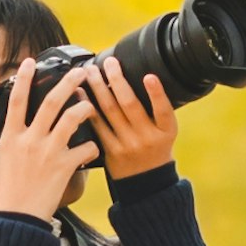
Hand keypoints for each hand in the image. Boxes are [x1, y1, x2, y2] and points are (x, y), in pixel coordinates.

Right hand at [0, 55, 101, 218]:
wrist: (17, 218)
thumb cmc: (7, 193)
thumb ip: (6, 143)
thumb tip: (9, 132)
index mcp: (11, 137)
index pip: (17, 100)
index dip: (24, 79)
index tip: (30, 62)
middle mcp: (30, 139)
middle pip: (51, 101)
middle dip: (68, 82)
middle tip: (81, 72)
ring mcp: (48, 151)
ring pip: (72, 118)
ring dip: (85, 107)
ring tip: (92, 104)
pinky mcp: (64, 165)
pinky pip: (86, 148)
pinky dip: (93, 147)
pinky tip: (94, 149)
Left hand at [82, 52, 179, 185]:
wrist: (146, 183)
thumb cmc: (155, 149)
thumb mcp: (165, 131)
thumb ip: (156, 109)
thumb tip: (142, 76)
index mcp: (165, 130)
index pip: (163, 110)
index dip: (156, 93)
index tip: (148, 76)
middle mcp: (147, 138)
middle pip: (130, 105)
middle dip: (117, 80)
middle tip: (108, 62)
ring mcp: (127, 145)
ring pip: (110, 111)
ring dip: (98, 87)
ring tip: (90, 71)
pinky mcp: (110, 151)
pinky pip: (97, 125)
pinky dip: (87, 107)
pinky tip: (80, 93)